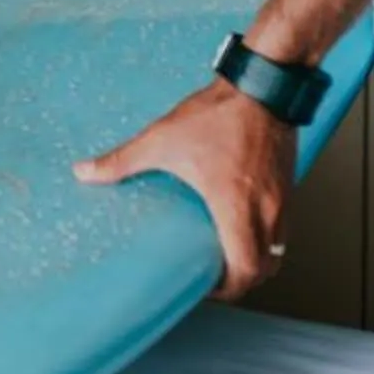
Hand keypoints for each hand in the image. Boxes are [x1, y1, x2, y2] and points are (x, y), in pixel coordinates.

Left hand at [75, 79, 296, 302]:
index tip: (205, 285)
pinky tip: (243, 223)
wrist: (262, 85)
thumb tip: (84, 172)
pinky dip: (266, 237)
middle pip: (266, 269)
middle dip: (241, 281)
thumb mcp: (162, 138)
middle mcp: (266, 209)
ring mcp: (282, 198)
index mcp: (236, 206)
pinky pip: (283, 226)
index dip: (227, 288)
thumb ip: (122, 160)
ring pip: (278, 250)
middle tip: (215, 278)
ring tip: (229, 255)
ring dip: (256, 260)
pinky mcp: (288, 185)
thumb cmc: (219, 113)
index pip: (245, 269)